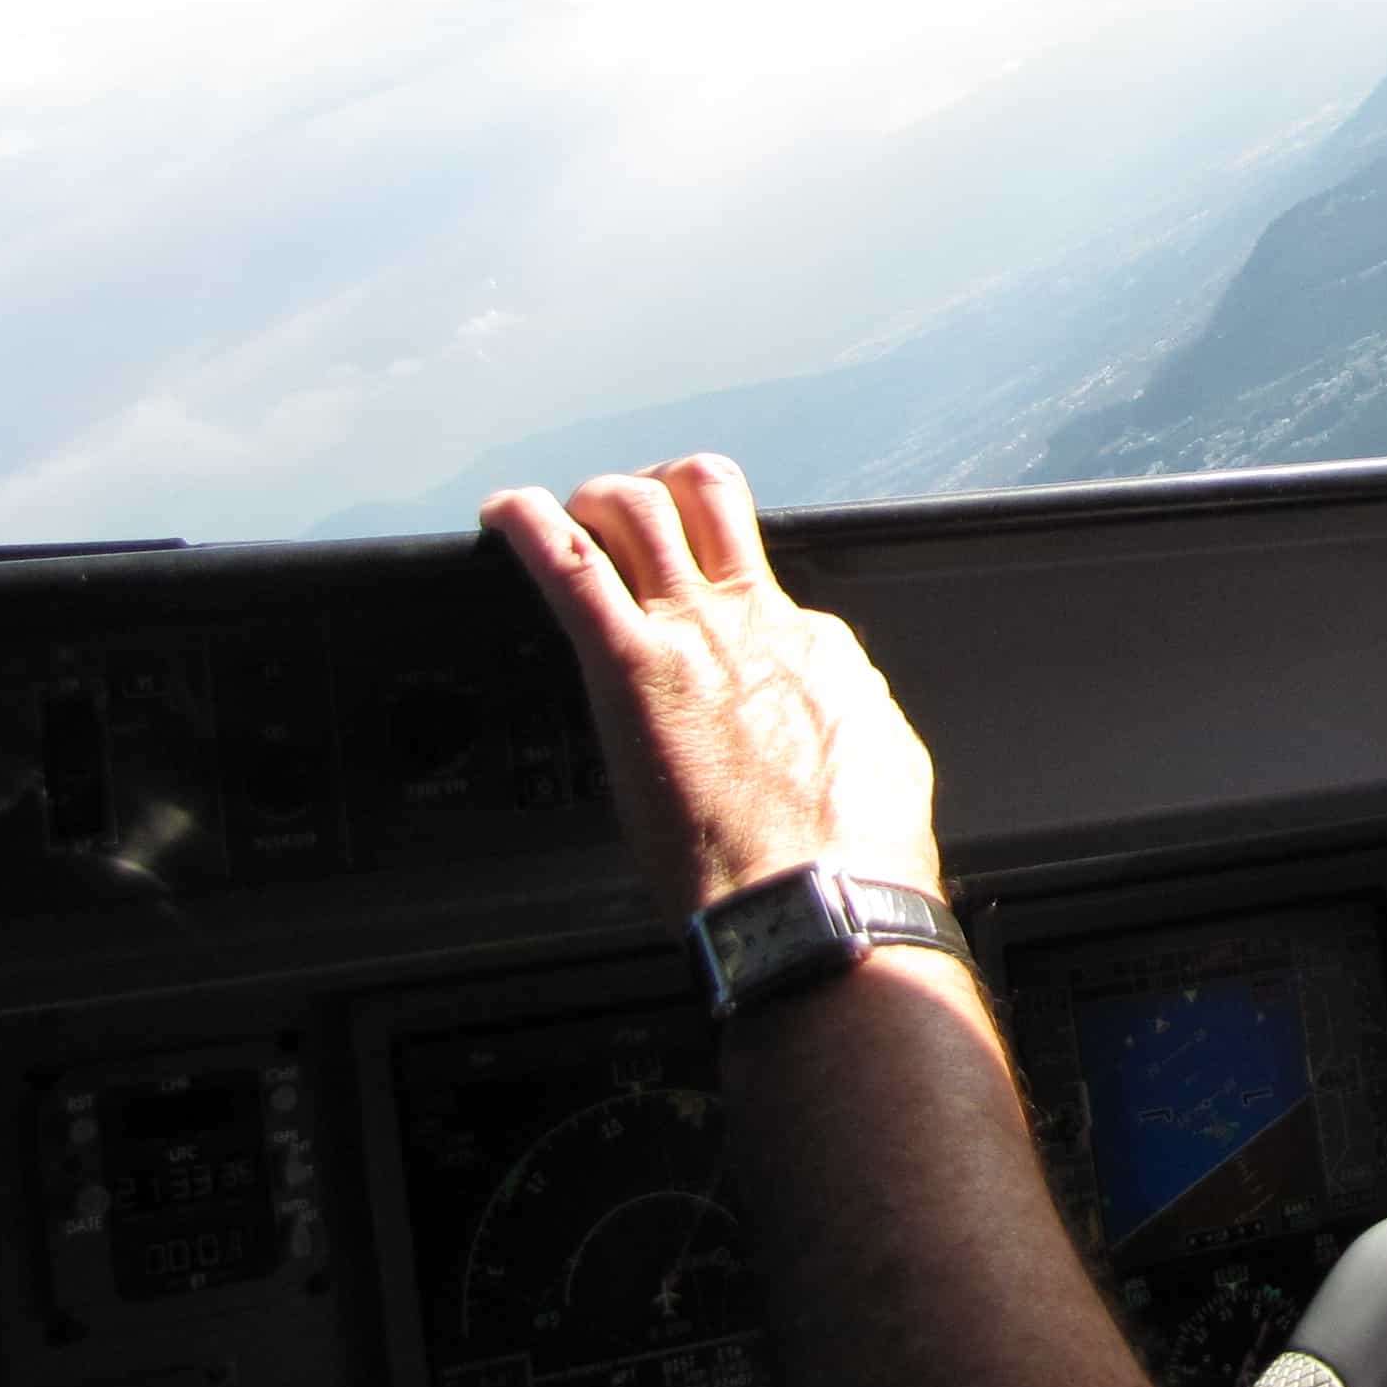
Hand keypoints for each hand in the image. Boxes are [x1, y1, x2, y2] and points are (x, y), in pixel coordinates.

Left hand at [480, 454, 940, 929]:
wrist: (822, 896)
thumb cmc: (857, 855)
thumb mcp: (883, 761)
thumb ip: (847, 721)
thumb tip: (837, 720)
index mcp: (810, 646)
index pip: (761, 590)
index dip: (727, 601)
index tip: (706, 631)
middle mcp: (750, 618)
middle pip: (706, 498)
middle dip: (662, 491)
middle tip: (633, 515)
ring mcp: (689, 632)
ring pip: (639, 510)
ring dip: (596, 500)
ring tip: (566, 514)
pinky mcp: (630, 666)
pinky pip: (571, 569)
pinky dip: (530, 527)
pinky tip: (503, 513)